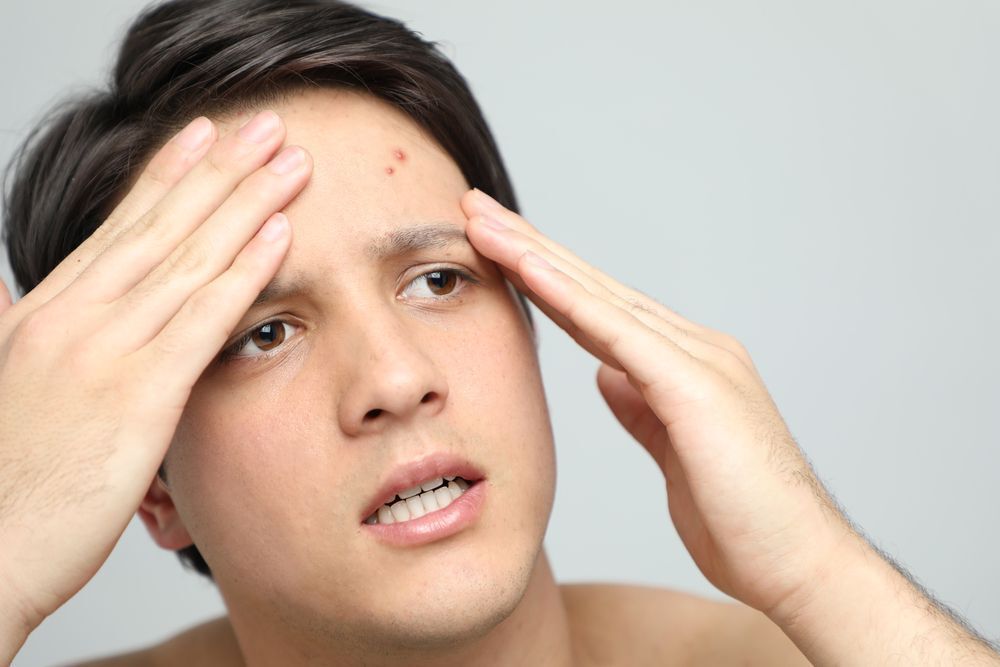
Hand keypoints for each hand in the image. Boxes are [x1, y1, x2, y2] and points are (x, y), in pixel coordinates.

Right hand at [0, 111, 310, 647]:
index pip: (119, 225)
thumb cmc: (6, 481)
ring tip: (290, 163)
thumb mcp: (6, 385)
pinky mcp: (138, 393)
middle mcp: (73, 316)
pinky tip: (280, 234)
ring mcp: (104, 350)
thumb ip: (14, 329)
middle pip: (161, 224)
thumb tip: (4, 293)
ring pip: (188, 257)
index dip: (168, 175)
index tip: (206, 136)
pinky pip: (203, 317)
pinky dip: (244, 270)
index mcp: (44, 311)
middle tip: (268, 127)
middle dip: (220, 170)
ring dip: (246, 203)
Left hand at [460, 188, 853, 617]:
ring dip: (535, 256)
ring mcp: (699, 361)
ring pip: (599, 296)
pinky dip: (568, 297)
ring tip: (482, 221)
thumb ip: (642, 408)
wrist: (802, 567)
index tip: (496, 249)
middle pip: (593, 287)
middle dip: (529, 246)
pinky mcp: (696, 387)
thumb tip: (606, 375)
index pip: (599, 309)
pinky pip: (618, 332)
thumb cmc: (743, 522)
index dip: (545, 277)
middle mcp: (694, 349)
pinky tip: (527, 268)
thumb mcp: (673, 454)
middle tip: (475, 208)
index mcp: (685, 366)